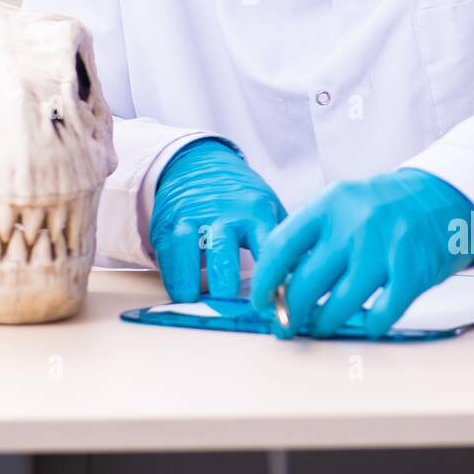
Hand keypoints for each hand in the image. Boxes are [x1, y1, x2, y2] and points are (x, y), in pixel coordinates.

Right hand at [149, 139, 286, 301]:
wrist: (197, 163)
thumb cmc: (239, 197)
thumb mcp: (268, 208)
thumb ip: (282, 242)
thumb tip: (307, 282)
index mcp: (256, 213)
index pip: (267, 249)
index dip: (270, 280)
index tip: (274, 308)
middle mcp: (222, 215)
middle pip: (224, 251)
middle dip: (226, 283)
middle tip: (230, 311)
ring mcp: (191, 219)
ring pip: (188, 249)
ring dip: (192, 281)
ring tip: (197, 305)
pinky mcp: (166, 226)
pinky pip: (167, 254)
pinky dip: (173, 277)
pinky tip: (182, 296)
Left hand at [250, 168, 473, 338]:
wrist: (442, 193)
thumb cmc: (384, 206)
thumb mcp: (343, 205)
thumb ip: (313, 237)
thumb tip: (280, 282)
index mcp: (329, 204)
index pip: (280, 246)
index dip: (264, 281)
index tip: (262, 301)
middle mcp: (354, 224)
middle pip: (306, 282)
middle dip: (291, 313)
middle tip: (286, 326)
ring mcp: (384, 247)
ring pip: (339, 303)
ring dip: (324, 323)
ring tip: (320, 327)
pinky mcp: (412, 270)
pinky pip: (381, 312)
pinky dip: (370, 325)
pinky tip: (366, 324)